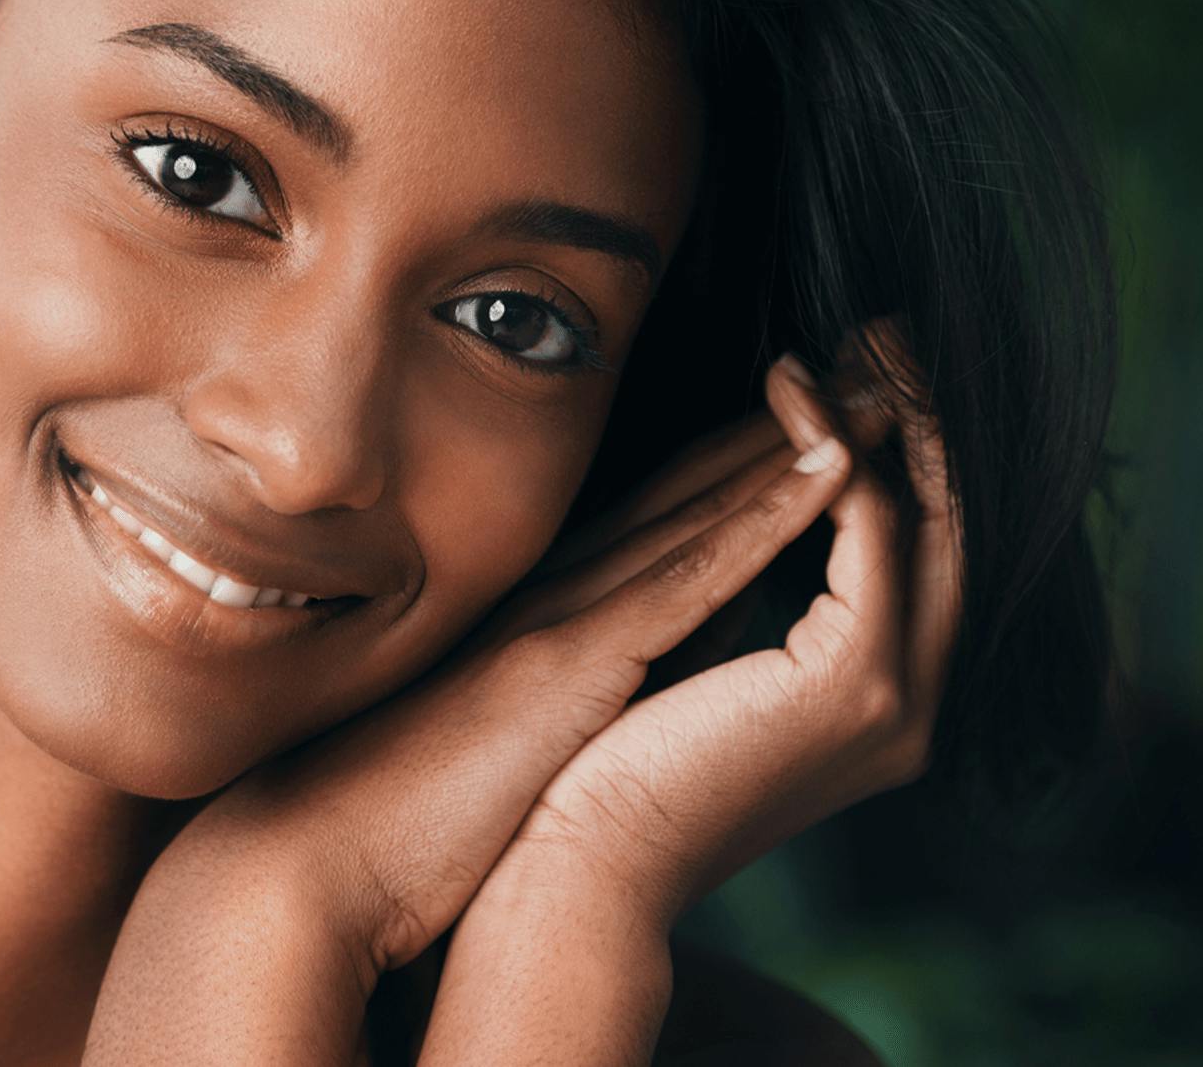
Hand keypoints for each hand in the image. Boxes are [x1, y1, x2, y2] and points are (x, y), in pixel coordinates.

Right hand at [97, 331, 895, 1021]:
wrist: (317, 849)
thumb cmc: (399, 809)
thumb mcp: (511, 728)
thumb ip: (585, 678)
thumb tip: (671, 662)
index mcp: (549, 606)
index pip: (666, 507)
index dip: (745, 449)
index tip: (818, 403)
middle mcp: (565, 587)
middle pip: (698, 483)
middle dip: (792, 419)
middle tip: (874, 354)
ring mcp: (569, 612)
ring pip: (706, 506)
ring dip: (804, 443)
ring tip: (885, 385)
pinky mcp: (573, 657)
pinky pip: (692, 575)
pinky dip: (765, 517)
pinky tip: (837, 470)